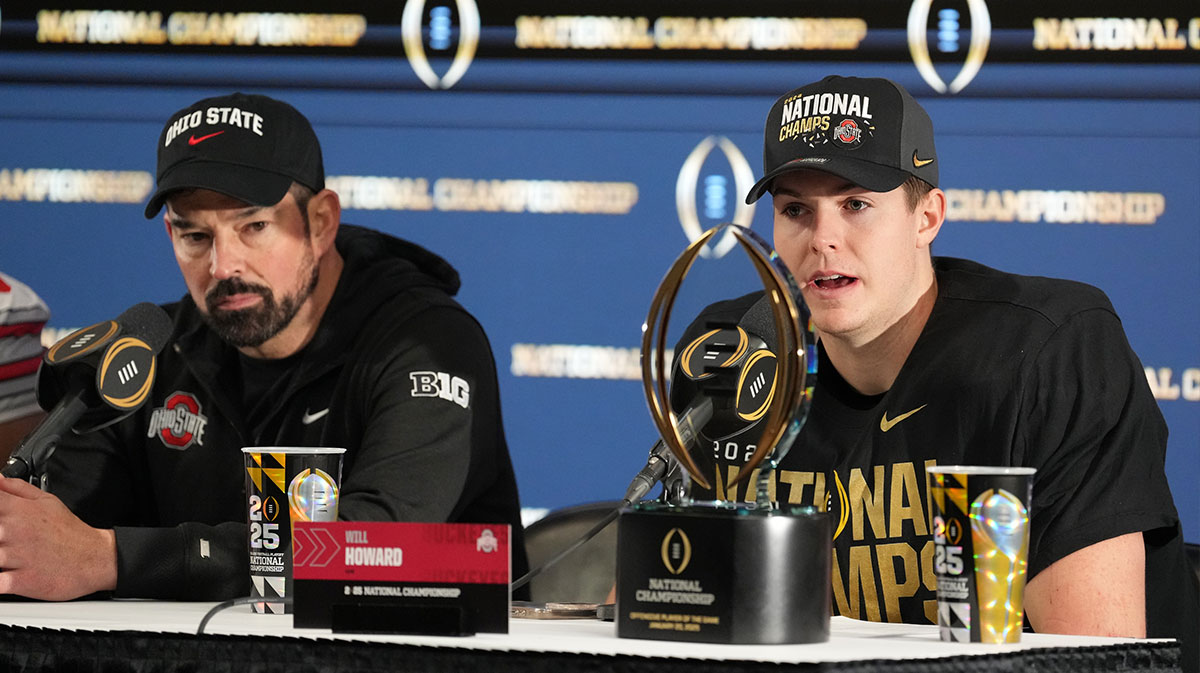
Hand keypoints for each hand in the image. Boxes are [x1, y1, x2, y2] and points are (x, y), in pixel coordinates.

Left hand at [0, 476, 116, 599]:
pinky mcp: (20, 581)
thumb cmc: (69, 532)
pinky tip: (6, 575)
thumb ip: (17, 488)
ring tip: (8, 557)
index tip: (1, 517)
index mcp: (18, 510)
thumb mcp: (47, 501)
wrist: (93, 558)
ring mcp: (16, 556)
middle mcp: (13, 531)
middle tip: (5, 539)